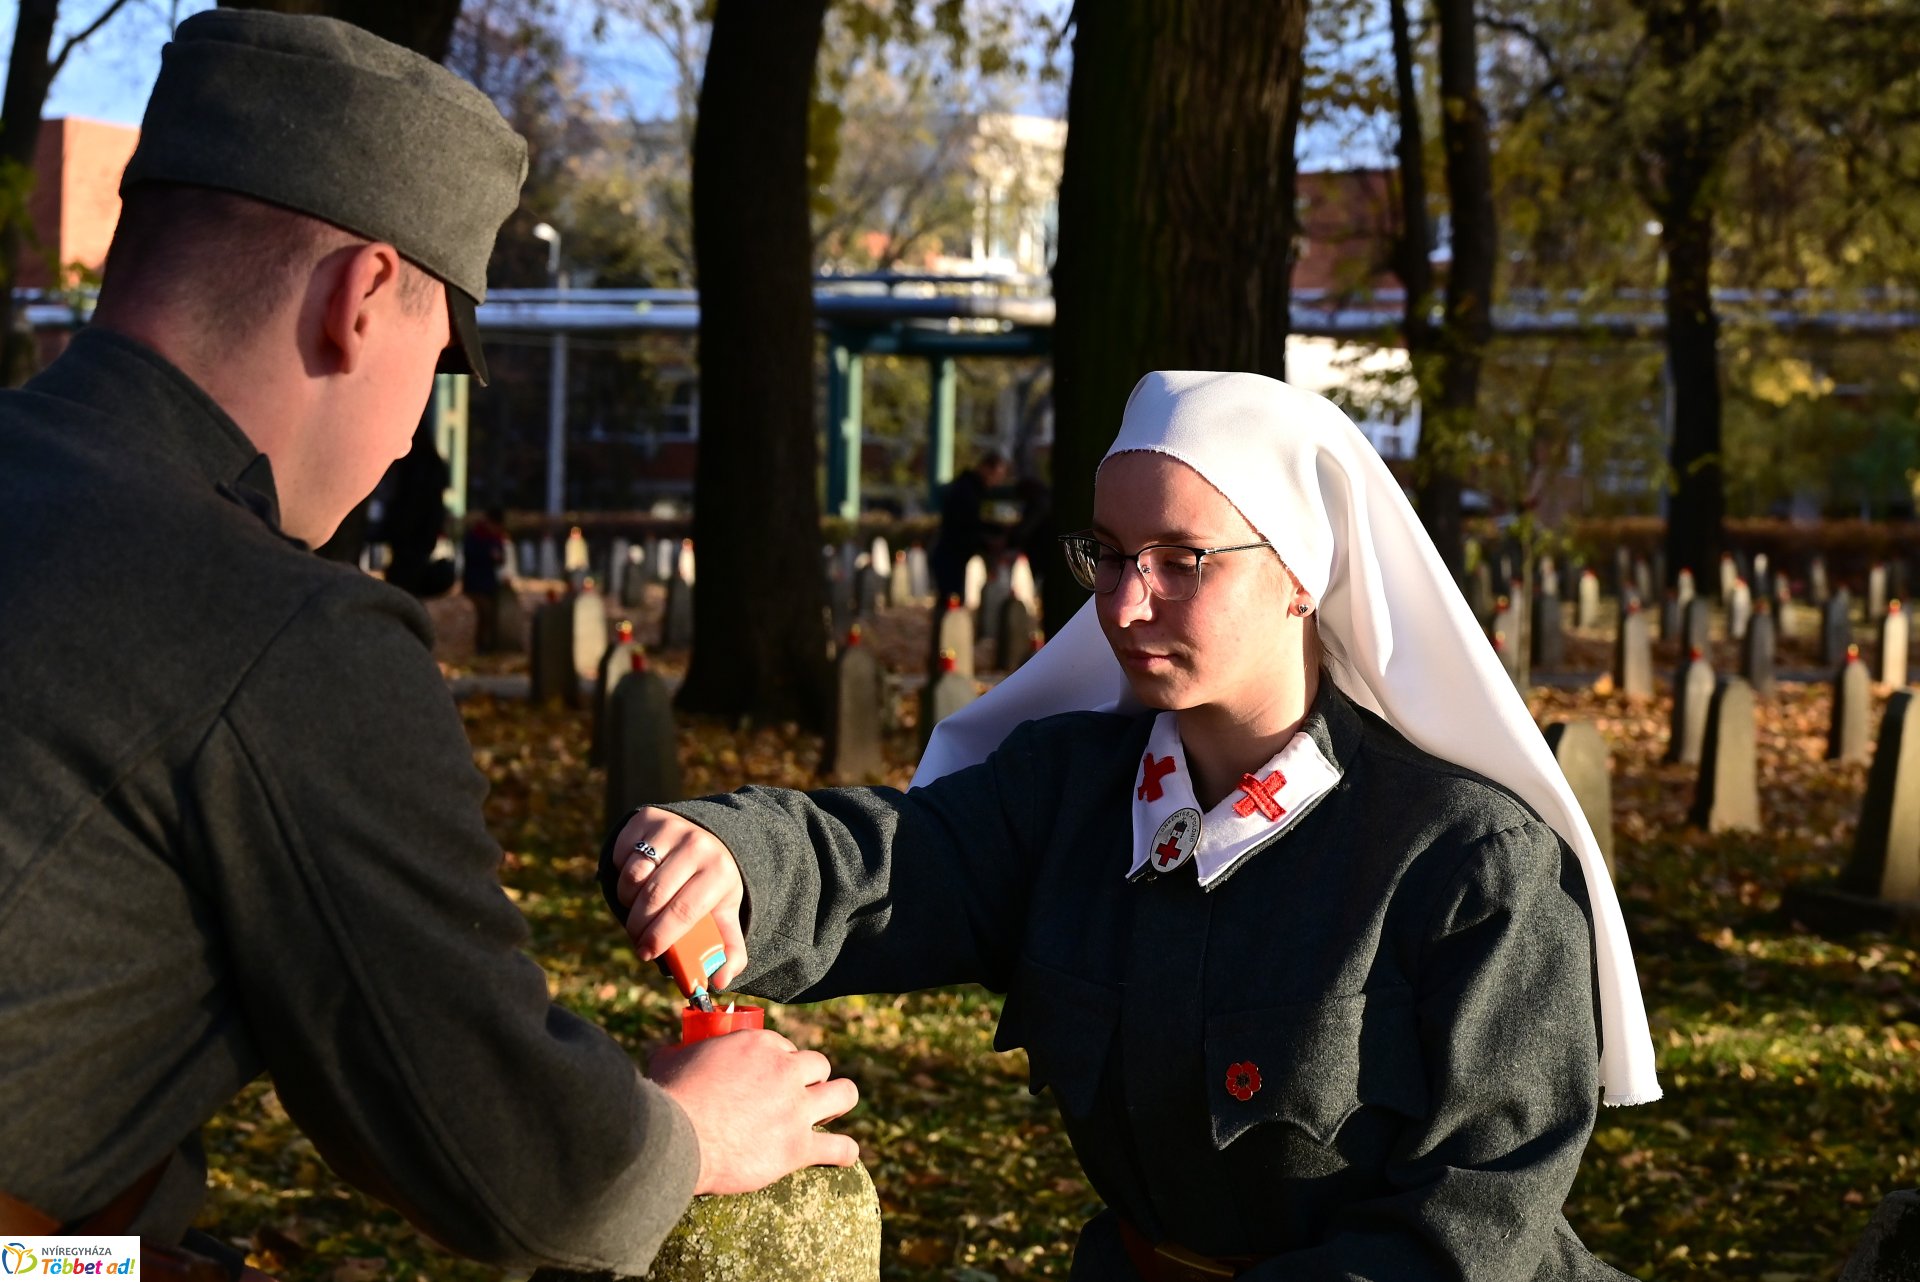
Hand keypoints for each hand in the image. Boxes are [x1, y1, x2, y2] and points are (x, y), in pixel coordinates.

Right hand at [614, 808, 747, 989]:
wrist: (711, 836)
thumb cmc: (714, 885)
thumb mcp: (726, 913)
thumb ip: (728, 951)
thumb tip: (718, 982)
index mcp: (719, 872)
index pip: (684, 911)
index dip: (660, 936)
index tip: (646, 953)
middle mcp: (697, 845)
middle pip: (654, 897)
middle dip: (640, 926)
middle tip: (638, 940)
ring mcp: (671, 828)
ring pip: (633, 877)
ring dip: (629, 902)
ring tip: (639, 910)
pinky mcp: (648, 817)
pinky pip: (622, 855)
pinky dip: (622, 874)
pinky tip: (637, 881)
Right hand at [651, 1030, 859, 1194]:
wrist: (675, 1141)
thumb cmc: (670, 1098)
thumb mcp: (671, 1059)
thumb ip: (679, 1051)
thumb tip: (667, 1050)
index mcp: (759, 1044)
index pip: (785, 1047)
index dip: (780, 1062)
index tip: (770, 1077)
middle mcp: (785, 1070)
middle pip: (818, 1066)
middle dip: (811, 1079)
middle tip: (798, 1096)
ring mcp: (796, 1108)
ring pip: (844, 1094)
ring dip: (838, 1102)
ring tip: (829, 1114)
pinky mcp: (798, 1146)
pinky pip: (840, 1147)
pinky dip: (845, 1151)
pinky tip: (844, 1154)